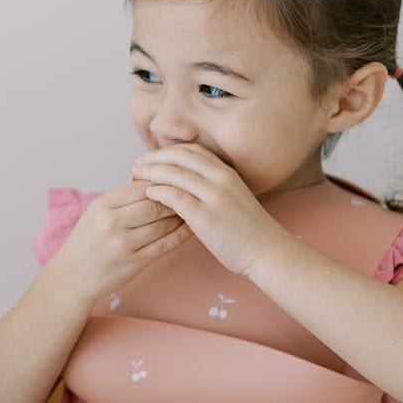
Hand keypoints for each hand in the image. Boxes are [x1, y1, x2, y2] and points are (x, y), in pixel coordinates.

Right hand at [50, 179, 190, 301]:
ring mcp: (124, 244)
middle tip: (190, 195)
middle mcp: (112, 223)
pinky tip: (189, 229)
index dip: (161, 183)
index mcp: (102, 206)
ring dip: (181, 217)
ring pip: (163, 224)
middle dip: (175, 199)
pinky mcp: (135, 263)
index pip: (140, 186)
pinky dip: (181, 235)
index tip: (174, 182)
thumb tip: (156, 183)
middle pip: (155, 204)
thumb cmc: (87, 242)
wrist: (72, 276)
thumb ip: (122, 200)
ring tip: (192, 211)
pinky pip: (165, 245)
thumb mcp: (96, 213)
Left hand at [132, 145, 293, 276]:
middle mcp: (222, 179)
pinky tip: (148, 194)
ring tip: (136, 177)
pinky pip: (175, 197)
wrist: (266, 251)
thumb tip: (185, 183)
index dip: (169, 151)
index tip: (152, 157)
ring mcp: (215, 196)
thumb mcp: (233, 197)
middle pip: (181, 157)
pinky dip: (158, 192)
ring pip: (175, 174)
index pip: (193, 151)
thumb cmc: (247, 230)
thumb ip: (213, 187)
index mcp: (228, 173)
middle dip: (155, 158)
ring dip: (152, 173)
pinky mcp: (206, 216)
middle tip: (138, 164)